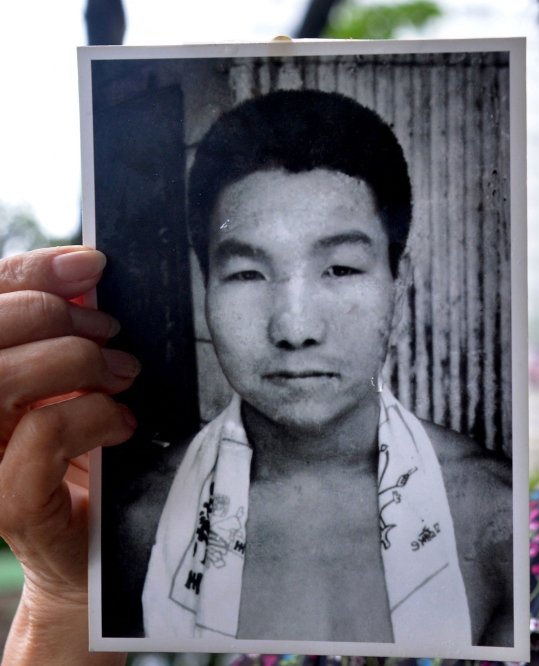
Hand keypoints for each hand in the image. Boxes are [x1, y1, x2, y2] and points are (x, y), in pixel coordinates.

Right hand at [0, 247, 138, 664]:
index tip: (90, 264)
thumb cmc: (81, 461)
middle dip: (58, 317)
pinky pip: (41, 435)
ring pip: (2, 379)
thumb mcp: (69, 385)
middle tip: (111, 333)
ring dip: (76, 362)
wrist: (88, 552)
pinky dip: (92, 416)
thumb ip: (62, 336)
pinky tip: (121, 424)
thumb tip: (86, 276)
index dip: (31, 273)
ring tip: (122, 375)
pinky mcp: (6, 501)